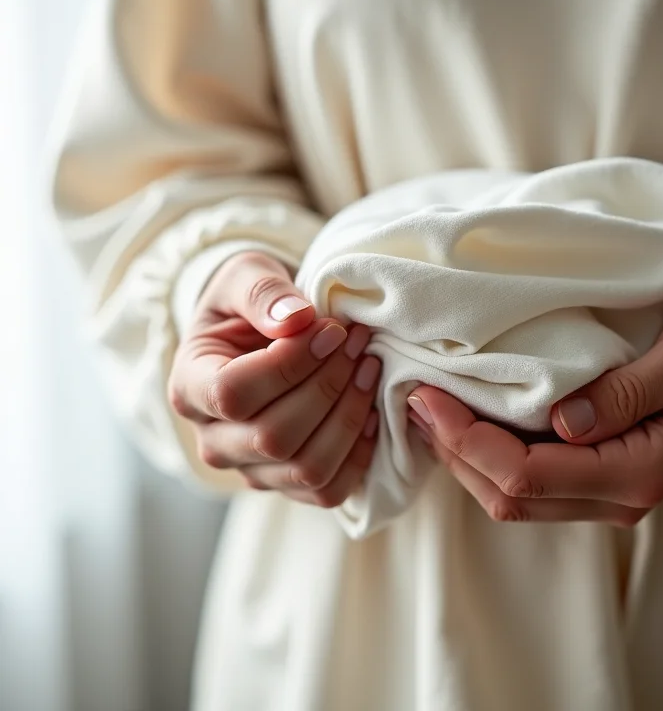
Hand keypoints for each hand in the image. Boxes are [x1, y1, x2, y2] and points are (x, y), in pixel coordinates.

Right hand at [168, 251, 380, 507]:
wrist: (256, 333)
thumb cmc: (248, 303)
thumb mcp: (246, 275)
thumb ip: (263, 291)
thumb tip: (296, 319)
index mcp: (190, 388)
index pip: (233, 394)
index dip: (290, 364)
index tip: (330, 329)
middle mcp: (214, 440)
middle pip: (274, 437)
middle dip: (329, 386)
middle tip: (358, 343)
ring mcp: (250, 469)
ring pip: (306, 469)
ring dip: (349, 417)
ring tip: (368, 369)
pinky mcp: (286, 483)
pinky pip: (327, 490)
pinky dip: (358, 455)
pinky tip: (370, 410)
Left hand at [406, 298, 662, 523]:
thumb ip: (629, 391)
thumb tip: (561, 421)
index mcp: (640, 471)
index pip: (527, 477)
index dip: (466, 442)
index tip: (426, 398)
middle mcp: (619, 494)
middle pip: (509, 496)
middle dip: (453, 451)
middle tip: (414, 398)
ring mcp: (607, 489)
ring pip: (512, 496)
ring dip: (464, 456)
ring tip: (428, 408)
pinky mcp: (599, 472)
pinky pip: (530, 478)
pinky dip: (487, 453)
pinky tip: (466, 419)